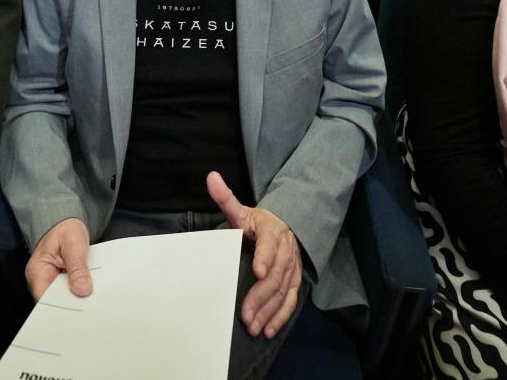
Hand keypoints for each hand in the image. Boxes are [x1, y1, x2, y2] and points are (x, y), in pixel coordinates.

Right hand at [24, 217, 92, 300]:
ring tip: (91, 298)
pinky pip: (70, 291)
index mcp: (37, 272)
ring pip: (63, 298)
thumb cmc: (65, 229)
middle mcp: (41, 280)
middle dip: (72, 303)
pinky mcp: (61, 281)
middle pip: (55, 302)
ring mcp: (51, 281)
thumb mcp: (73, 244)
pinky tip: (90, 291)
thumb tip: (82, 290)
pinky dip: (79, 291)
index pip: (45, 300)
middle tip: (89, 304)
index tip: (78, 308)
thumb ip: (77, 268)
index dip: (61, 307)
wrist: (67, 222)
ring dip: (77, 297)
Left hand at [206, 171, 302, 338]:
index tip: (257, 271)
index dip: (265, 258)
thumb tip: (211, 177)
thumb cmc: (258, 223)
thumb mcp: (242, 210)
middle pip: (275, 275)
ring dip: (268, 311)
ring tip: (253, 327)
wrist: (287, 227)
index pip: (270, 245)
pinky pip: (291, 301)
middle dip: (261, 296)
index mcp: (273, 232)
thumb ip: (226, 198)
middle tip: (245, 315)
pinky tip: (269, 329)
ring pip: (282, 292)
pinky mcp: (295, 281)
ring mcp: (292, 269)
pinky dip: (281, 316)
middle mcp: (286, 251)